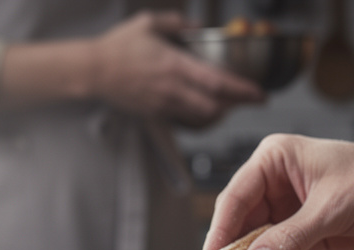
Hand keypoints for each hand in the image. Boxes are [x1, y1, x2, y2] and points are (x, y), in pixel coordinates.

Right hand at [92, 12, 262, 125]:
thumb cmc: (118, 45)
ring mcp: (164, 104)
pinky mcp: (155, 114)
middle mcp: (172, 88)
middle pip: (215, 106)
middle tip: (252, 100)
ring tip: (231, 104)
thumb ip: (176, 23)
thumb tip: (196, 25)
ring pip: (202, 118)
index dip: (242, 90)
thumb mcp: (148, 23)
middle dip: (237, 106)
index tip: (260, 92)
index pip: (217, 82)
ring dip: (220, 113)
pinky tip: (206, 112)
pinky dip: (201, 119)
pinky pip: (185, 121)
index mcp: (174, 64)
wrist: (93, 71)